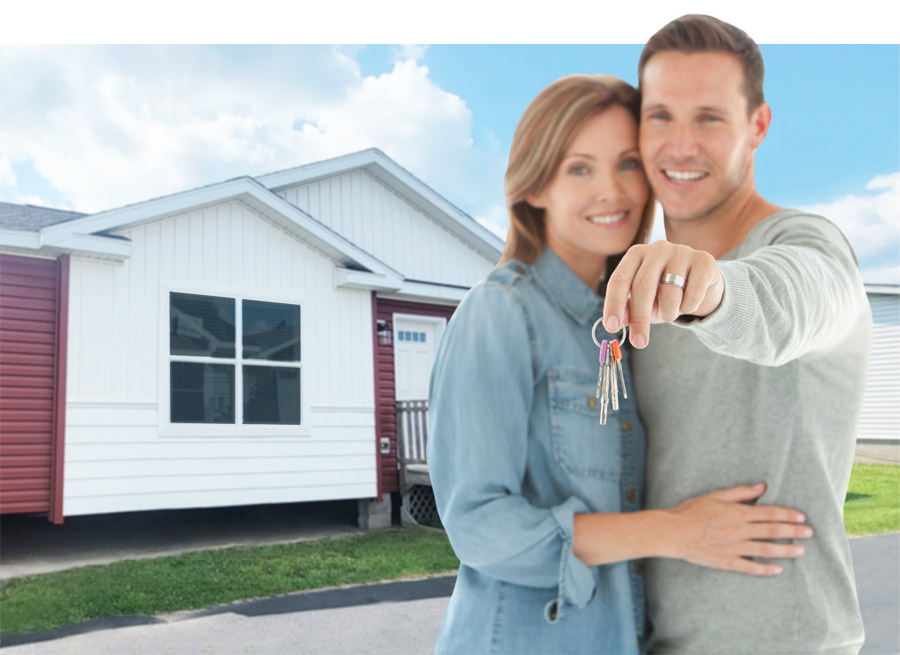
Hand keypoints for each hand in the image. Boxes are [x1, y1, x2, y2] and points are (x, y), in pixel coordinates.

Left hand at [603, 241, 723, 347]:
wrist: (701, 282)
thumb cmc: (663, 292)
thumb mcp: (642, 302)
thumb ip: (627, 309)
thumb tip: (618, 322)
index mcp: (636, 254)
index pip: (619, 279)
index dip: (613, 304)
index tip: (611, 328)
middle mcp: (657, 248)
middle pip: (642, 287)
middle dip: (639, 319)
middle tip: (639, 342)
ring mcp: (682, 252)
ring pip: (669, 294)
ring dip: (668, 313)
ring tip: (670, 312)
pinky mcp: (704, 260)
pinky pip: (693, 295)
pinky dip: (689, 308)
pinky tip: (688, 303)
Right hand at [664, 483, 811, 575]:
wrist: (674, 532)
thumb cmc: (691, 511)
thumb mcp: (715, 496)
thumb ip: (740, 492)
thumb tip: (761, 487)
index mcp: (738, 513)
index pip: (770, 513)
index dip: (788, 514)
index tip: (802, 517)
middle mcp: (740, 530)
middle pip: (773, 530)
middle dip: (794, 532)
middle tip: (809, 533)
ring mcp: (735, 547)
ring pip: (766, 549)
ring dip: (786, 550)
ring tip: (800, 551)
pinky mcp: (727, 561)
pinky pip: (750, 567)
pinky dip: (765, 570)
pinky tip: (778, 570)